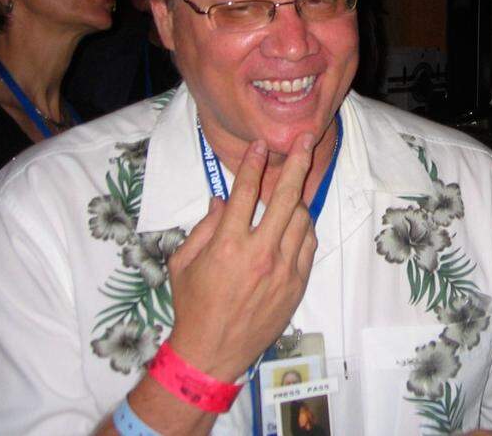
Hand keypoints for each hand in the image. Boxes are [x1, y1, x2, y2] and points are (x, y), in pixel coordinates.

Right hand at [164, 135, 317, 381]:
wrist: (212, 353)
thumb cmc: (193, 305)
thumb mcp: (184, 263)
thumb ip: (204, 227)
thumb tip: (222, 199)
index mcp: (227, 246)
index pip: (244, 194)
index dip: (252, 165)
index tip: (258, 145)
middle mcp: (259, 254)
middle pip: (284, 197)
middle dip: (296, 162)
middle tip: (304, 139)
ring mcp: (282, 269)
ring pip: (301, 219)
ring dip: (295, 200)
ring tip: (289, 191)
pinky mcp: (296, 283)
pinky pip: (307, 244)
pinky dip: (302, 228)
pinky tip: (294, 222)